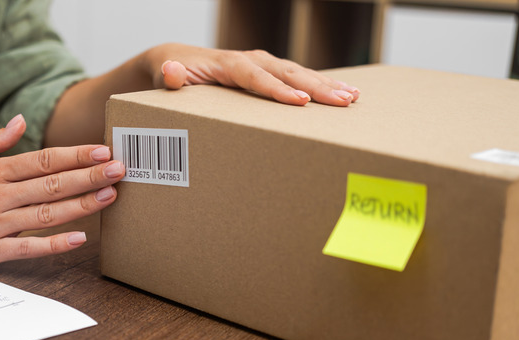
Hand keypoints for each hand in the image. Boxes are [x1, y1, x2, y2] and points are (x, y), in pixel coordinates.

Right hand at [0, 115, 123, 267]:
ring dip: (81, 205)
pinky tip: (79, 238)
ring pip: (45, 214)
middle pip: (51, 184)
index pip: (42, 160)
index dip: (75, 155)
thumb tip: (21, 121)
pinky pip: (26, 248)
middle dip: (89, 176)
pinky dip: (53, 244)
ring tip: (109, 196)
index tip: (102, 150)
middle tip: (120, 170)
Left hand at [147, 43, 359, 106]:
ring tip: (353, 97)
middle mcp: (249, 60)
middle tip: (343, 101)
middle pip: (285, 72)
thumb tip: (171, 71)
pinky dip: (320, 85)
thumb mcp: (165, 76)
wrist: (175, 60)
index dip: (278, 90)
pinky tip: (344, 94)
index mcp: (227, 64)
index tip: (300, 101)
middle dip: (315, 86)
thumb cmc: (171, 73)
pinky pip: (297, 77)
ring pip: (297, 72)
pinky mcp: (267, 72)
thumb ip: (169, 76)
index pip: (255, 77)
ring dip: (326, 84)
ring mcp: (261, 64)